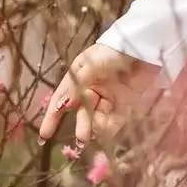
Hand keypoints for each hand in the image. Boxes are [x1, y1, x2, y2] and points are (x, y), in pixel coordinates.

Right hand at [37, 43, 159, 144]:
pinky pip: (114, 119)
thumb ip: (76, 86)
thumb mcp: (91, 65)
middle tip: (82, 138)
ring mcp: (107, 97)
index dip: (52, 117)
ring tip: (93, 135)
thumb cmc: (113, 51)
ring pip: (97, 117)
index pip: (62, 100)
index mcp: (78, 77)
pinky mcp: (124, 103)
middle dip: (81, 125)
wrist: (142, 48)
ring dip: (94, 127)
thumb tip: (61, 105)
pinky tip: (107, 132)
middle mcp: (90, 89)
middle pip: (82, 112)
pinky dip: (110, 127)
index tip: (44, 136)